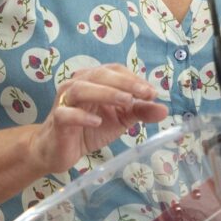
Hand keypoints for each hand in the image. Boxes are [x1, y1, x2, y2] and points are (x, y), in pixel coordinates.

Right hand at [31, 63, 168, 175]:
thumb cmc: (89, 129)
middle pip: (100, 74)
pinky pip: (66, 114)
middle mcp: (77, 84)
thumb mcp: (120, 120)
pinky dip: (82, 116)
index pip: (114, 70)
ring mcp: (65, 101)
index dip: (133, 79)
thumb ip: (139, 111)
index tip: (152, 93)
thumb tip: (164, 109)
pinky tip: (97, 121)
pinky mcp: (57, 120)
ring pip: (82, 89)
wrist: (58, 150)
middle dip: (125, 83)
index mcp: (94, 80)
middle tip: (145, 94)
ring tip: (126, 102)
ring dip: (106, 93)